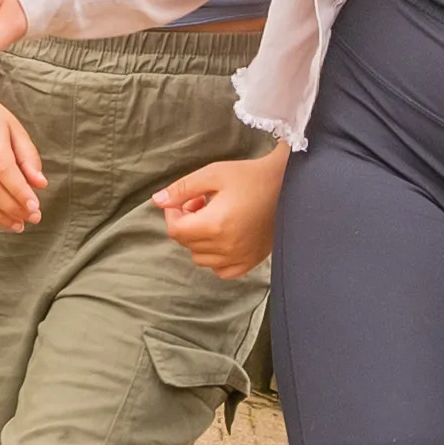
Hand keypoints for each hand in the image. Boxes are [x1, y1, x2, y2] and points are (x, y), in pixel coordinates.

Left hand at [153, 148, 285, 277]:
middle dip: (187, 222)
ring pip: (200, 258)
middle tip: (202, 202)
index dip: (173, 213)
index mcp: (215, 224)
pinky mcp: (250, 262)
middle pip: (186, 243)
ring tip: (215, 216)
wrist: (286, 185)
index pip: (176, 230)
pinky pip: (221, 270)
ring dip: (199, 239)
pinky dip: (216, 257)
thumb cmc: (249, 176)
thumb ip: (182, 189)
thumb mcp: (213, 174)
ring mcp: (239, 258)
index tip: (185, 199)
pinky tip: (224, 236)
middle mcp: (226, 247)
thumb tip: (157, 201)